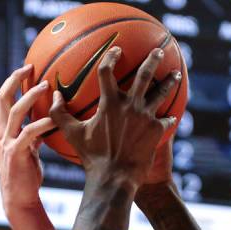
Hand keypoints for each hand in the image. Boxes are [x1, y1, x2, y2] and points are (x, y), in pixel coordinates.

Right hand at [0, 64, 52, 214]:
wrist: (20, 201)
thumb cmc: (26, 178)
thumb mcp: (29, 153)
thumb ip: (33, 137)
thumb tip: (45, 125)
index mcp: (4, 132)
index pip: (3, 100)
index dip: (12, 82)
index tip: (26, 69)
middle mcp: (2, 135)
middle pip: (3, 99)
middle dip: (15, 80)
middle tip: (30, 66)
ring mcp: (7, 144)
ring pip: (15, 112)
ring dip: (30, 97)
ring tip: (45, 86)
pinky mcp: (16, 155)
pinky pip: (29, 134)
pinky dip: (42, 124)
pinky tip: (54, 119)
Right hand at [49, 46, 180, 187]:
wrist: (115, 178)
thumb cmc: (92, 158)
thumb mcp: (72, 134)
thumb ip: (59, 113)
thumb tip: (54, 95)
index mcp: (109, 103)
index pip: (107, 70)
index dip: (111, 56)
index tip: (117, 49)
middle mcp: (130, 105)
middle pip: (144, 75)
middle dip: (153, 59)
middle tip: (159, 50)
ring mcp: (145, 117)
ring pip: (161, 93)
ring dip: (169, 82)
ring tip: (176, 74)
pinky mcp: (157, 131)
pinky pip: (166, 119)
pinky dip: (169, 117)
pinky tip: (173, 115)